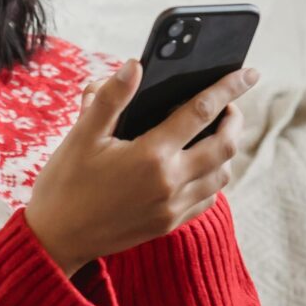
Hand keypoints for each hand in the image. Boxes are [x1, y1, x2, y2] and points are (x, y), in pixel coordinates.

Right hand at [23, 58, 262, 275]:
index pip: (202, 111)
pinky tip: (200, 168)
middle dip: (235, 120)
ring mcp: (172, 207)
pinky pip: (208, 200)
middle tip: (230, 106)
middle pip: (226, 145)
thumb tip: (135, 65)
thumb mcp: (81, 136)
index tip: (249, 72)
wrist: (55, 240)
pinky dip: (214, 180)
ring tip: (215, 134)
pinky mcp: (168, 225)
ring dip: (227, 151)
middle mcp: (170, 182)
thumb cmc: (64, 184)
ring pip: (222, 175)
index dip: (229, 87)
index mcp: (150, 155)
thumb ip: (110, 98)